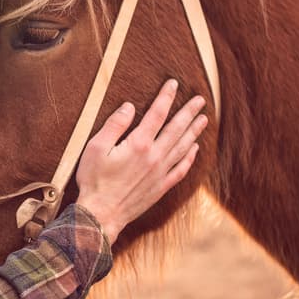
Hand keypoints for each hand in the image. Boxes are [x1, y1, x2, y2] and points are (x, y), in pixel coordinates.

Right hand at [75, 79, 207, 243]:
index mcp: (138, 144)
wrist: (101, 214)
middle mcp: (154, 157)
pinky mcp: (160, 187)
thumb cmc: (94, 180)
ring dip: (194, 131)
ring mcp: (160, 173)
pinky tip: (194, 149)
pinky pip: (181, 170)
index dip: (166, 97)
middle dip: (189, 112)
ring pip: (182, 147)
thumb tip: (130, 106)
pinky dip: (190, 158)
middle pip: (176, 129)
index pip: (156, 114)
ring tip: (204, 119)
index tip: (173, 84)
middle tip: (200, 99)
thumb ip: (115, 125)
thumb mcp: (95, 147)